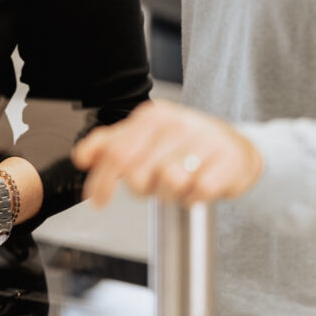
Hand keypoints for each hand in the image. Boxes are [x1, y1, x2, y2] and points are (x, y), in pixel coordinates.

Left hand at [71, 100, 262, 206]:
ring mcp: (204, 143)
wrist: (234, 149)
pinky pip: (197, 193)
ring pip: (167, 183)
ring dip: (168, 194)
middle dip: (141, 189)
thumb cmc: (184, 145)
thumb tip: (81, 156)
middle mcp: (178, 124)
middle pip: (138, 174)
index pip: (116, 152)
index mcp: (154, 116)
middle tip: (153, 184)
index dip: (101, 181)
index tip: (97, 199)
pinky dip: (193, 198)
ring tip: (177, 184)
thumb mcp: (146, 137)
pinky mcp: (227, 164)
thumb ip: (110, 144)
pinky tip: (196, 187)